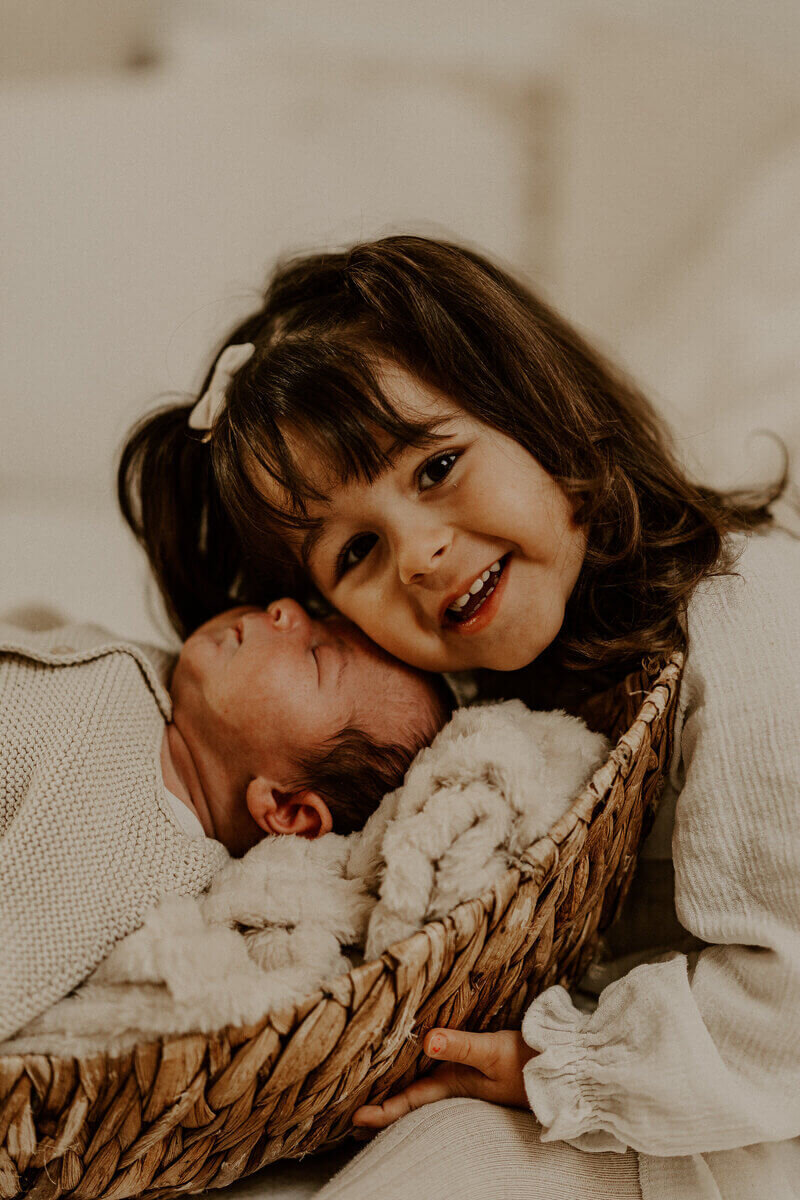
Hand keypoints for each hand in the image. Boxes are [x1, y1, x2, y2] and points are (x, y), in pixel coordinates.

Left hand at [352, 1028, 535, 1131]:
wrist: (562, 1068)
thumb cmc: (527, 1063)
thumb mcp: (491, 1052)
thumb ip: (460, 1045)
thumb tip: (427, 1040)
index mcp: (452, 1085)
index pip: (407, 1102)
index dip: (380, 1111)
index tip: (353, 1117)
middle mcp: (453, 1085)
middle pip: (409, 1103)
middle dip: (381, 1112)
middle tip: (351, 1120)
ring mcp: (463, 1080)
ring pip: (421, 1094)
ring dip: (397, 1101)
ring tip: (371, 1108)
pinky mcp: (472, 1069)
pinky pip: (435, 1080)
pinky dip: (416, 1083)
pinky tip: (413, 1076)